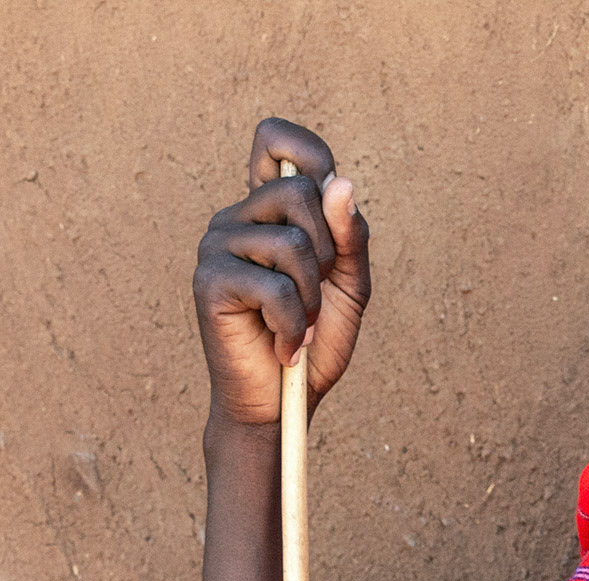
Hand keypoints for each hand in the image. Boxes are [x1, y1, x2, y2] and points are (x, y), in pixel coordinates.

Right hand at [194, 117, 370, 427]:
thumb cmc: (316, 339)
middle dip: (328, 250)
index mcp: (271, 210)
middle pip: (299, 190)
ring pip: (292, 242)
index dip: (308, 151)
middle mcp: (239, 217)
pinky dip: (294, 325)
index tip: (328, 194)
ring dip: (313, 297)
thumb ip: (350, 237)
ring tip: (301, 324)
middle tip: (317, 293)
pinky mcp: (208, 280)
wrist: (282, 402)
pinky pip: (274, 287)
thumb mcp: (349, 286)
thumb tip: (340, 183)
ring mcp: (218, 245)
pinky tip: (284, 345)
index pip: (276, 139)